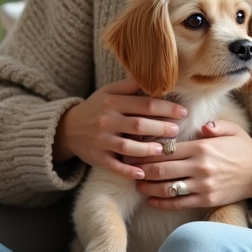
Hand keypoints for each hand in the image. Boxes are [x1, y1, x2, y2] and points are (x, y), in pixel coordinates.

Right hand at [53, 79, 187, 179]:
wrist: (69, 128)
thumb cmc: (96, 108)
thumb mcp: (108, 92)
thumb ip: (129, 86)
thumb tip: (153, 78)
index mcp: (113, 102)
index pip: (145, 104)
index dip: (166, 108)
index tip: (182, 112)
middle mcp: (107, 121)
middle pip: (139, 125)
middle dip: (161, 128)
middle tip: (177, 131)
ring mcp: (101, 141)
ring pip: (128, 147)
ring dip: (147, 150)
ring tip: (162, 150)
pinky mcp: (97, 158)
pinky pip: (115, 166)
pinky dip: (128, 171)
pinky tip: (143, 173)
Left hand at [129, 119, 251, 208]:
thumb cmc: (243, 148)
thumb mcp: (231, 129)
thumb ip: (213, 125)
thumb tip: (199, 126)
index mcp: (203, 146)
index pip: (167, 149)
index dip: (148, 150)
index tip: (134, 149)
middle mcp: (200, 166)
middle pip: (162, 169)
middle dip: (142, 168)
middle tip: (128, 167)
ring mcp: (203, 185)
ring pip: (167, 188)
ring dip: (148, 187)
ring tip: (137, 184)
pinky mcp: (206, 200)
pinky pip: (178, 203)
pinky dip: (161, 202)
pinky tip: (151, 199)